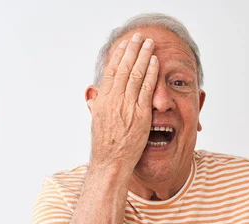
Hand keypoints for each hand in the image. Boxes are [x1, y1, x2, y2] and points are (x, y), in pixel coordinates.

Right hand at [88, 33, 158, 171]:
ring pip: (136, 74)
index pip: (111, 71)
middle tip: (139, 37)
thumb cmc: (104, 145)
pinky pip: (147, 89)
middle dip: (133, 50)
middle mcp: (114, 100)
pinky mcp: (140, 114)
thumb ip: (97, 105)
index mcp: (103, 100)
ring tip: (149, 44)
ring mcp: (127, 106)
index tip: (124, 45)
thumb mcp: (96, 120)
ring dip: (143, 56)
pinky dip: (151, 73)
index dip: (119, 56)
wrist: (111, 161)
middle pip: (124, 68)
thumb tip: (94, 95)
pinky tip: (155, 62)